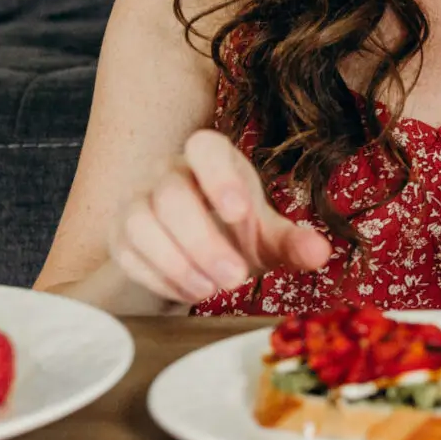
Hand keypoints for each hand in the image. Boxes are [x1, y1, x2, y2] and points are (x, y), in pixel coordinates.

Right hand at [107, 128, 332, 306]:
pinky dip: (159, 278)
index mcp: (210, 158)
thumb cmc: (236, 233)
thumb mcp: (268, 237)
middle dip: (203, 242)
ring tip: (210, 290)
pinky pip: (128, 254)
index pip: (204, 147)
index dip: (218, 176)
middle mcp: (168, 172)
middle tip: (234, 279)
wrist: (198, 252)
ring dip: (177, 263)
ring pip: (142, 223)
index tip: (239, 212)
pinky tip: (189, 292)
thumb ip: (293, 242)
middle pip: (172, 196)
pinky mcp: (120, 235)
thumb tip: (320, 251)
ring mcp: (138, 201)